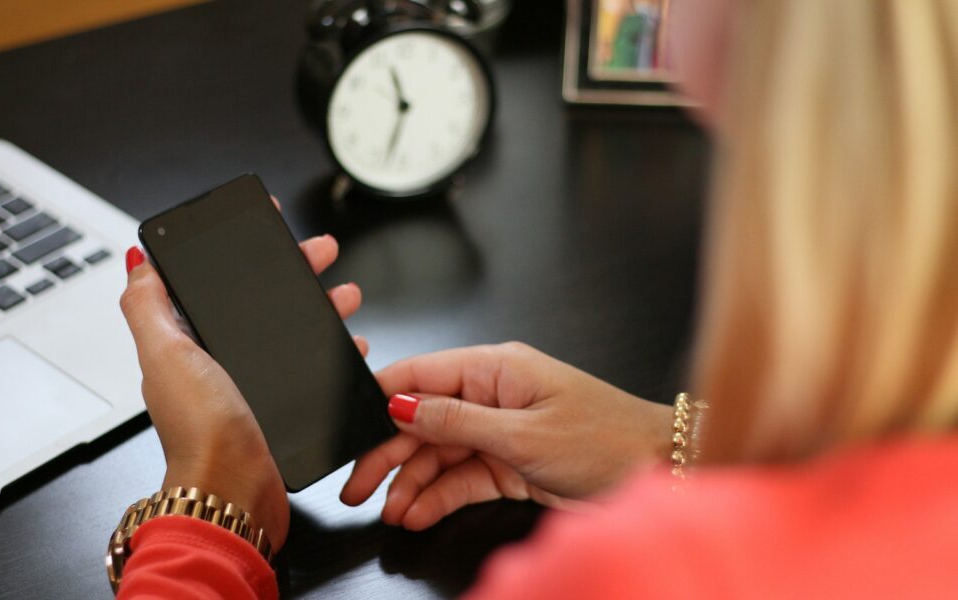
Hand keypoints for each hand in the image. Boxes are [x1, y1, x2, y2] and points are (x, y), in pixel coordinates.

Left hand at [119, 233, 367, 549]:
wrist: (236, 492)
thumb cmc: (202, 431)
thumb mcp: (167, 355)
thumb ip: (147, 306)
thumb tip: (136, 259)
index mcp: (188, 342)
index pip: (216, 283)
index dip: (241, 251)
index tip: (268, 226)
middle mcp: (219, 360)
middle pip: (261, 301)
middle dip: (295, 271)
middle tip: (321, 251)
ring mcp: (252, 383)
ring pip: (292, 330)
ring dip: (321, 306)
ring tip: (347, 295)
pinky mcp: (279, 406)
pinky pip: (311, 366)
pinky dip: (332, 350)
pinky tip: (350, 344)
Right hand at [341, 343, 671, 530]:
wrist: (659, 471)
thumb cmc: (607, 439)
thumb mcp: (523, 434)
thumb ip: (456, 422)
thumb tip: (401, 407)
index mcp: (495, 367)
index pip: (421, 375)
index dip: (380, 400)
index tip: (347, 426)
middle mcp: (493, 394)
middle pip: (422, 420)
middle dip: (387, 452)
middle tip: (358, 485)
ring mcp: (500, 429)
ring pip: (438, 453)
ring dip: (411, 481)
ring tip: (389, 509)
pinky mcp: (509, 462)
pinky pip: (462, 476)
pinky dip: (439, 495)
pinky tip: (417, 512)